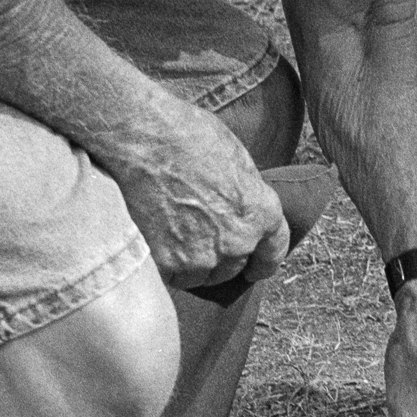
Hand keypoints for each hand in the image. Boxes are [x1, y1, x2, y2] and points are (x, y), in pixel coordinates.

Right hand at [105, 99, 288, 290]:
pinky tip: (156, 244)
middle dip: (222, 256)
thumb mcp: (236, 158)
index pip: (273, 252)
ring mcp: (201, 257)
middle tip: (201, 238)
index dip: (264, 260)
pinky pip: (171, 278)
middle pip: (234, 266)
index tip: (255, 268)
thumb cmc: (189, 137)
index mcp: (261, 213)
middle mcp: (237, 241)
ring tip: (175, 238)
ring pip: (201, 277)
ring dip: (192, 265)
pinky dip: (165, 267)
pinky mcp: (166, 264)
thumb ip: (246, 192)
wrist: (143, 140)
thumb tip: (242, 205)